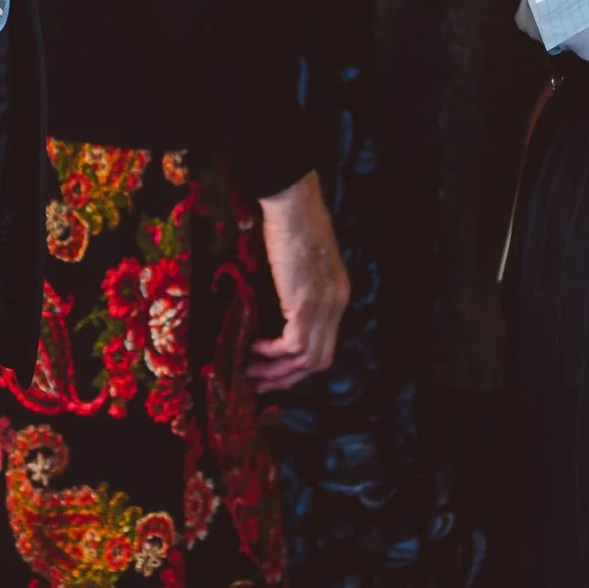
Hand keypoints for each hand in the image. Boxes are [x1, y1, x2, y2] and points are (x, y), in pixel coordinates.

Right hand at [249, 172, 348, 389]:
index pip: (325, 344)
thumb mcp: (303, 260)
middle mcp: (336, 305)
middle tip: (261, 384)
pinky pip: (292, 345)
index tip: (276, 370)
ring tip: (250, 373)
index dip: (300, 363)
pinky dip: (272, 354)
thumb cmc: (292, 222)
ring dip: (277, 372)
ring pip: (306, 359)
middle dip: (289, 378)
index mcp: (338, 294)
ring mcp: (323, 306)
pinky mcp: (305, 305)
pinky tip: (253, 348)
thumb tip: (279, 305)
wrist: (292, 203)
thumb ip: (299, 284)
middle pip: (320, 360)